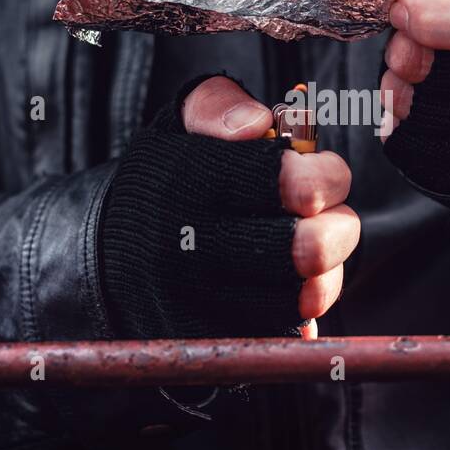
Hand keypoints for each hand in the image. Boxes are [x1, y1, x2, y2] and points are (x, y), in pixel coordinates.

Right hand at [100, 74, 358, 342]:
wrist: (112, 259)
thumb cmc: (166, 182)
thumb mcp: (178, 125)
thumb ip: (218, 106)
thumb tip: (256, 124)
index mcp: (189, 185)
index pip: (295, 185)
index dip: (328, 175)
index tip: (321, 172)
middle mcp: (192, 251)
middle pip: (310, 249)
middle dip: (337, 226)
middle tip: (322, 215)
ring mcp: (202, 306)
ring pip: (307, 295)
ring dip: (324, 269)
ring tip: (303, 249)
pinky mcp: (214, 343)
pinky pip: (287, 332)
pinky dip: (298, 308)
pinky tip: (282, 284)